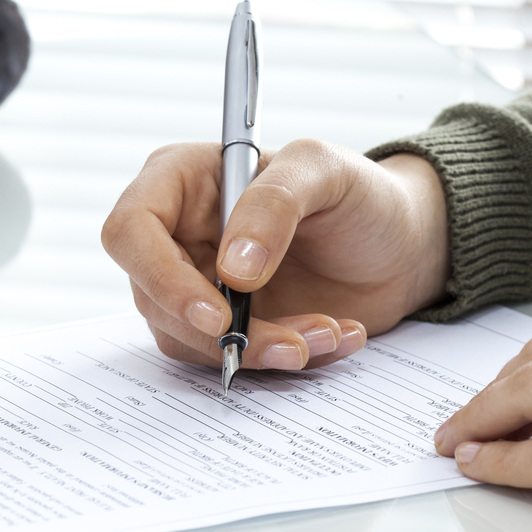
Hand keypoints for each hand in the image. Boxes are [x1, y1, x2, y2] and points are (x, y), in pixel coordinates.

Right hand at [101, 140, 451, 368]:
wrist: (400, 247)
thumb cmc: (359, 194)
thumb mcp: (324, 171)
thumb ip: (275, 205)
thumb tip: (232, 268)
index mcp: (181, 182)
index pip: (131, 230)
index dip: (159, 277)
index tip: (217, 314)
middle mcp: (177, 236)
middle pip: (152, 297)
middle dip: (221, 332)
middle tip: (290, 342)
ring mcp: (197, 285)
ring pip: (187, 339)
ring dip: (258, 350)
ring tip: (327, 333)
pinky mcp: (226, 327)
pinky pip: (227, 359)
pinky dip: (279, 360)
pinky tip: (331, 338)